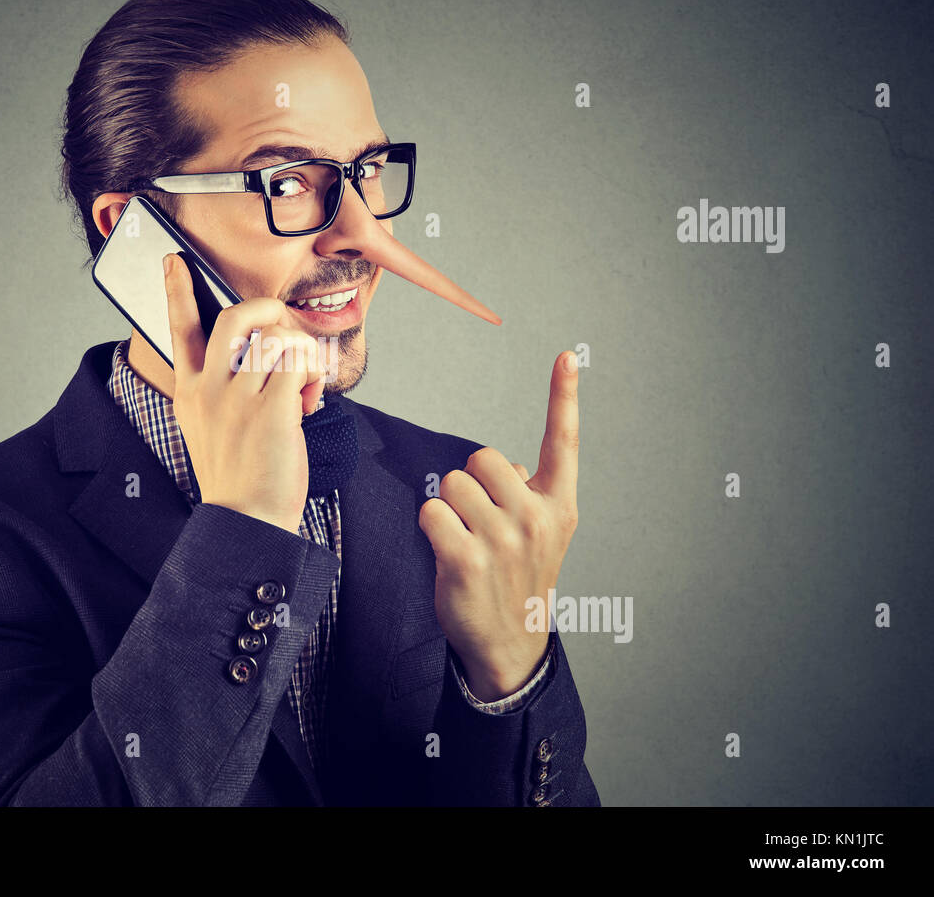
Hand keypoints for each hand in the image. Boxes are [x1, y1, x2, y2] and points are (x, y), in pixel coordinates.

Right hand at [164, 252, 326, 533]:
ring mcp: (238, 399)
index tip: (174, 260)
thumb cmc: (237, 477)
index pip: (179, 329)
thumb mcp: (209, 429)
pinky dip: (312, 374)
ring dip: (300, 352)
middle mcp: (208, 390)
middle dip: (266, 309)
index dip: (177, 290)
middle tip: (282, 325)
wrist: (245, 522)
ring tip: (303, 383)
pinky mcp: (272, 410)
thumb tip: (259, 352)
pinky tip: (310, 398)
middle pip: (235, 318)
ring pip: (276, 339)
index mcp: (189, 392)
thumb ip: (221, 390)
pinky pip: (298, 364)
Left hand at [418, 351, 579, 698]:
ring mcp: (503, 540)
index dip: (564, 396)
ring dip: (449, 507)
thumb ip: (527, 492)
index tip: (567, 356)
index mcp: (558, 505)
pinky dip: (430, 525)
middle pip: (480, 458)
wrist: (511, 642)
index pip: (563, 441)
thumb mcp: (542, 534)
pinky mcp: (465, 558)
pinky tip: (447, 551)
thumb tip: (500, 466)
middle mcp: (536, 517)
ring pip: (451, 483)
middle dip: (470, 482)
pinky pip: (430, 511)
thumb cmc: (518, 578)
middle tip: (479, 520)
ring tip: (465, 539)